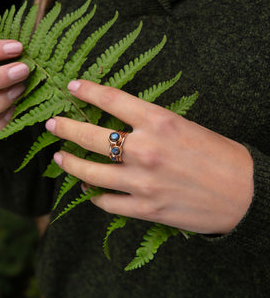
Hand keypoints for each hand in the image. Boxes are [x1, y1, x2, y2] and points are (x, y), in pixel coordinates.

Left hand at [45, 80, 253, 233]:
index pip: (113, 100)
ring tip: (59, 158)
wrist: (244, 193)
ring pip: (90, 174)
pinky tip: (88, 191)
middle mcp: (146, 150)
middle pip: (91, 137)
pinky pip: (106, 202)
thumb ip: (150, 126)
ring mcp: (143, 183)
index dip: (88, 91)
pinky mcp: (145, 209)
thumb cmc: (218, 156)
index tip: (72, 87)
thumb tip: (119, 128)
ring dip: (70, 164)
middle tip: (53, 125)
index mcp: (160, 122)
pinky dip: (93, 196)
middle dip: (65, 128)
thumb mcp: (184, 127)